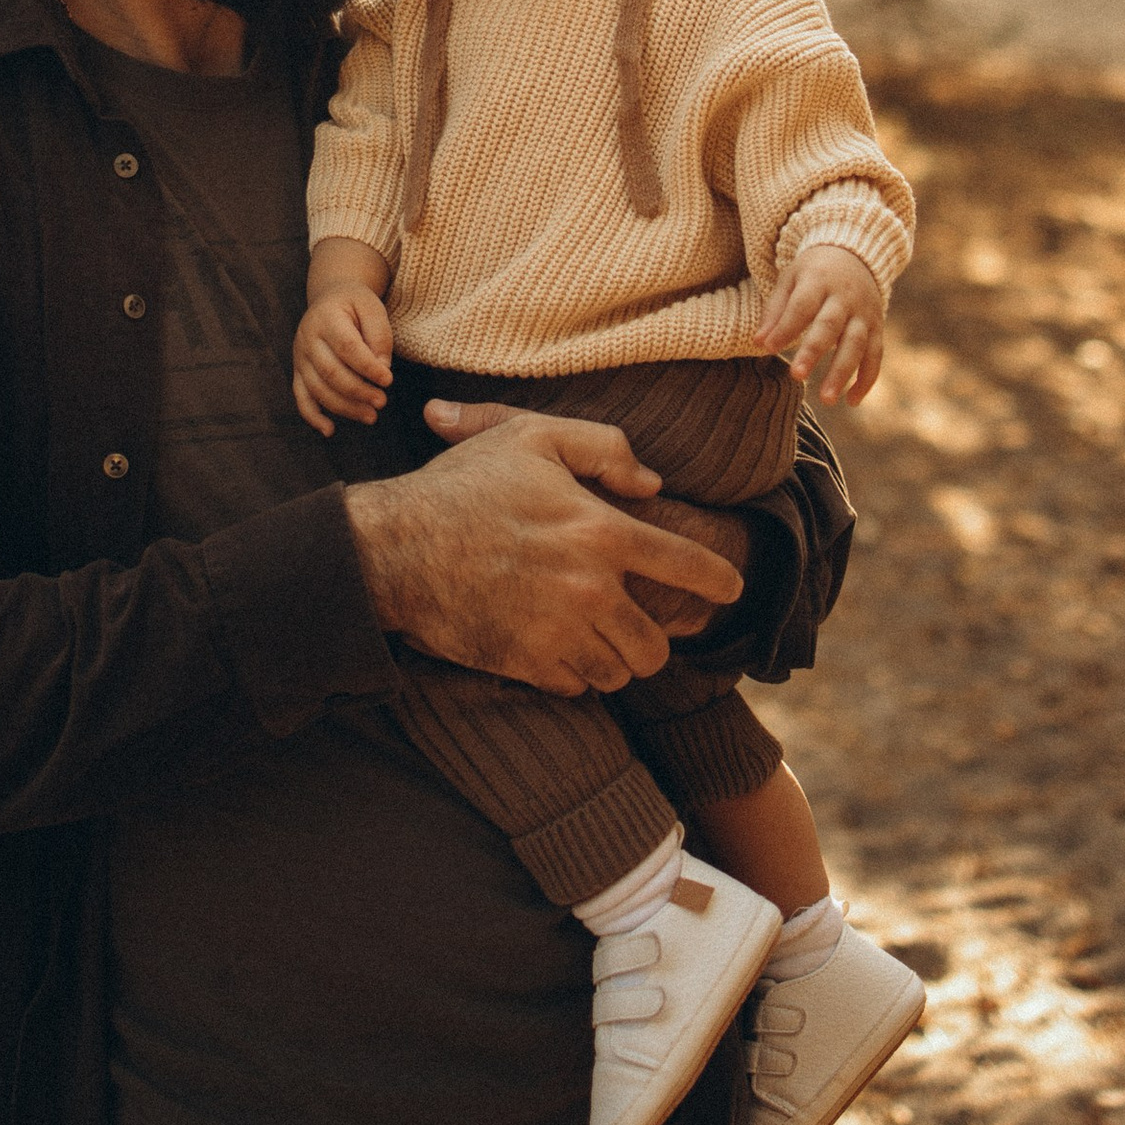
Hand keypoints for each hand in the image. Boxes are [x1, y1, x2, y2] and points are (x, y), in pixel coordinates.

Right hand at [293, 285, 395, 435]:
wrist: (330, 298)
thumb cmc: (356, 305)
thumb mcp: (373, 308)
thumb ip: (380, 336)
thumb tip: (382, 370)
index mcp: (326, 318)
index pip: (347, 347)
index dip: (367, 367)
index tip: (388, 380)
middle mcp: (307, 338)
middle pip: (331, 372)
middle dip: (358, 391)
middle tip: (382, 402)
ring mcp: (300, 357)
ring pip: (318, 388)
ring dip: (344, 407)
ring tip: (371, 417)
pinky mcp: (298, 371)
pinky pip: (301, 397)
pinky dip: (313, 417)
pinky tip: (330, 430)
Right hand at [346, 403, 744, 693]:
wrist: (394, 548)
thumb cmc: (462, 486)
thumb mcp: (531, 437)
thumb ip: (603, 448)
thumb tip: (652, 484)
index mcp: (601, 530)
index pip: (686, 566)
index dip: (718, 581)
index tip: (730, 591)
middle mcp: (590, 587)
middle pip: (656, 644)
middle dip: (655, 641)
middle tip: (640, 629)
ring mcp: (559, 631)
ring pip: (620, 672)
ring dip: (615, 661)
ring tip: (598, 640)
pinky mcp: (526, 664)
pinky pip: (577, 687)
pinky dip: (576, 675)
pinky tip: (558, 650)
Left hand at [757, 242, 886, 406]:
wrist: (856, 254)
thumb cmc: (814, 273)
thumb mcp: (791, 280)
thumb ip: (775, 311)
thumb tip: (759, 343)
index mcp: (819, 280)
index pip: (802, 305)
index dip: (786, 327)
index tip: (768, 348)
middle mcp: (845, 297)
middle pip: (830, 325)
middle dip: (814, 351)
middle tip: (796, 376)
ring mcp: (864, 313)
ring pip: (856, 344)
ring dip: (843, 373)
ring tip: (827, 400)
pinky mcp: (878, 327)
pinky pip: (876, 355)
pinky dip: (867, 379)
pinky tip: (851, 401)